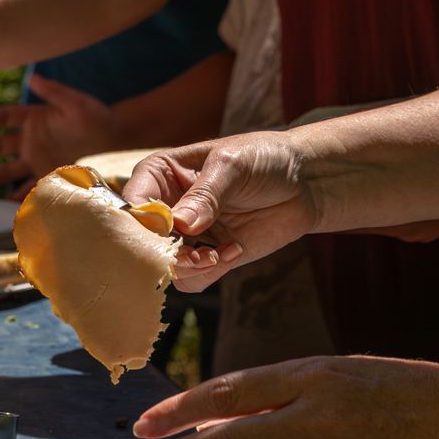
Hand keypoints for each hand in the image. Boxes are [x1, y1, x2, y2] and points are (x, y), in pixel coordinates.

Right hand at [0, 75, 115, 197]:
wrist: (113, 139)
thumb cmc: (95, 116)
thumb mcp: (75, 102)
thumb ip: (53, 92)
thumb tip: (32, 78)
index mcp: (34, 118)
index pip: (8, 117)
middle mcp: (30, 139)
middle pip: (2, 144)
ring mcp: (37, 158)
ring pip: (11, 168)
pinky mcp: (46, 174)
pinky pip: (29, 185)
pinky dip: (20, 193)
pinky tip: (11, 200)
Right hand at [122, 131, 315, 289]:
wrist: (305, 181)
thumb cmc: (264, 159)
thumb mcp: (233, 166)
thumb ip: (205, 194)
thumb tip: (180, 223)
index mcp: (158, 175)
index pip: (134, 203)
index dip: (144, 222)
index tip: (170, 231)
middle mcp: (164, 207)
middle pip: (142, 241)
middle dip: (166, 253)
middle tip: (197, 253)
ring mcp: (184, 235)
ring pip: (163, 265)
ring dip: (188, 267)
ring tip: (217, 255)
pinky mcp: (206, 256)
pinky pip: (191, 279)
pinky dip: (208, 272)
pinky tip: (234, 251)